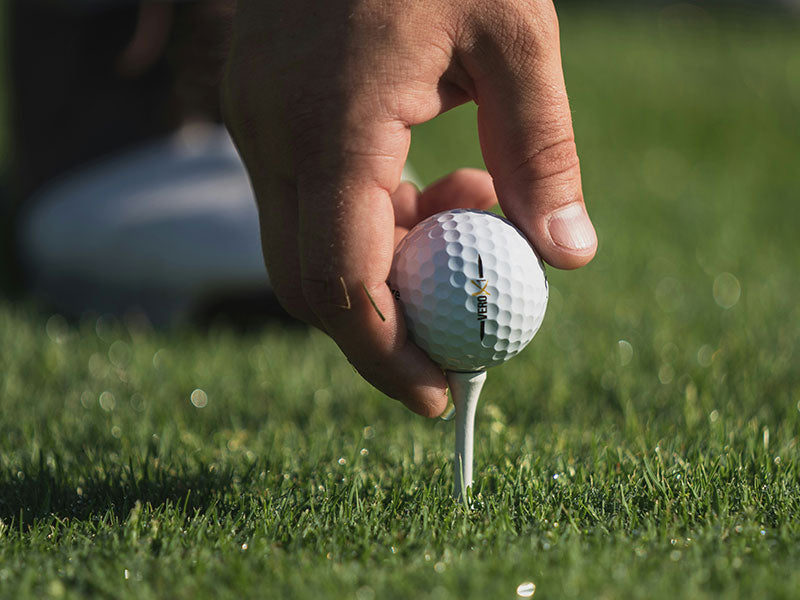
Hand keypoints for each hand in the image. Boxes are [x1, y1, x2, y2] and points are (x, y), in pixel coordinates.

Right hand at [222, 0, 596, 416]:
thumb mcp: (515, 32)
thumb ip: (542, 150)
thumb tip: (569, 256)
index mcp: (333, 123)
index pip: (341, 284)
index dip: (388, 357)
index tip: (444, 395)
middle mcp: (275, 135)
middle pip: (309, 286)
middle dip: (381, 335)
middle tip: (456, 347)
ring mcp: (257, 125)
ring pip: (305, 249)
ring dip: (384, 267)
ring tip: (467, 212)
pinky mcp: (263, 115)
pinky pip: (306, 204)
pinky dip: (365, 223)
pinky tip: (427, 178)